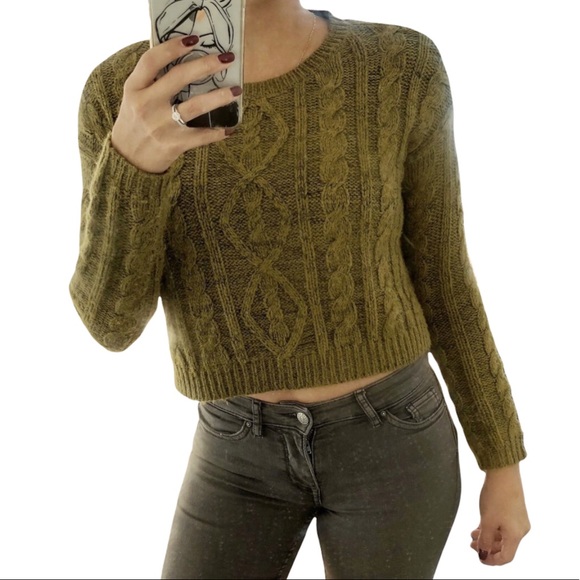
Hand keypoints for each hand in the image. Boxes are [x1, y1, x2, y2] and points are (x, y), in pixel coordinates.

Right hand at [111, 35, 240, 173]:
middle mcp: (146, 104)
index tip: (194, 39)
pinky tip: (230, 129)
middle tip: (227, 59)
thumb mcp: (134, 99)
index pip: (152, 60)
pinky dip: (217, 133)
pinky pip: (200, 136)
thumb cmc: (135, 124)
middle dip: (206, 65)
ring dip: (219, 97)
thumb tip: (183, 60)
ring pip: (195, 106)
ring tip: (236, 90)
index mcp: (134, 88)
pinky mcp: (172, 144)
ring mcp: (159, 125)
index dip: (173, 47)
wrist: (127, 161)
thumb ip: (151, 82)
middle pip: (179, 77)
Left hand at [470, 462, 529, 564]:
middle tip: (472, 544)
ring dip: (488, 537)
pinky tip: (480, 526)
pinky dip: (492, 528)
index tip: (479, 557)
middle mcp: (521, 529)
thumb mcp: (487, 521)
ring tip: (473, 533)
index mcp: (516, 535)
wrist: (503, 472)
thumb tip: (483, 553)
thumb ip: (485, 540)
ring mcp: (518, 519)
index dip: (492, 560)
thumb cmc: (496, 496)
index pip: (506, 557)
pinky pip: (503, 526)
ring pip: (503, 536)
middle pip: (505, 547)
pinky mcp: (514, 510)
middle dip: (488, 547)